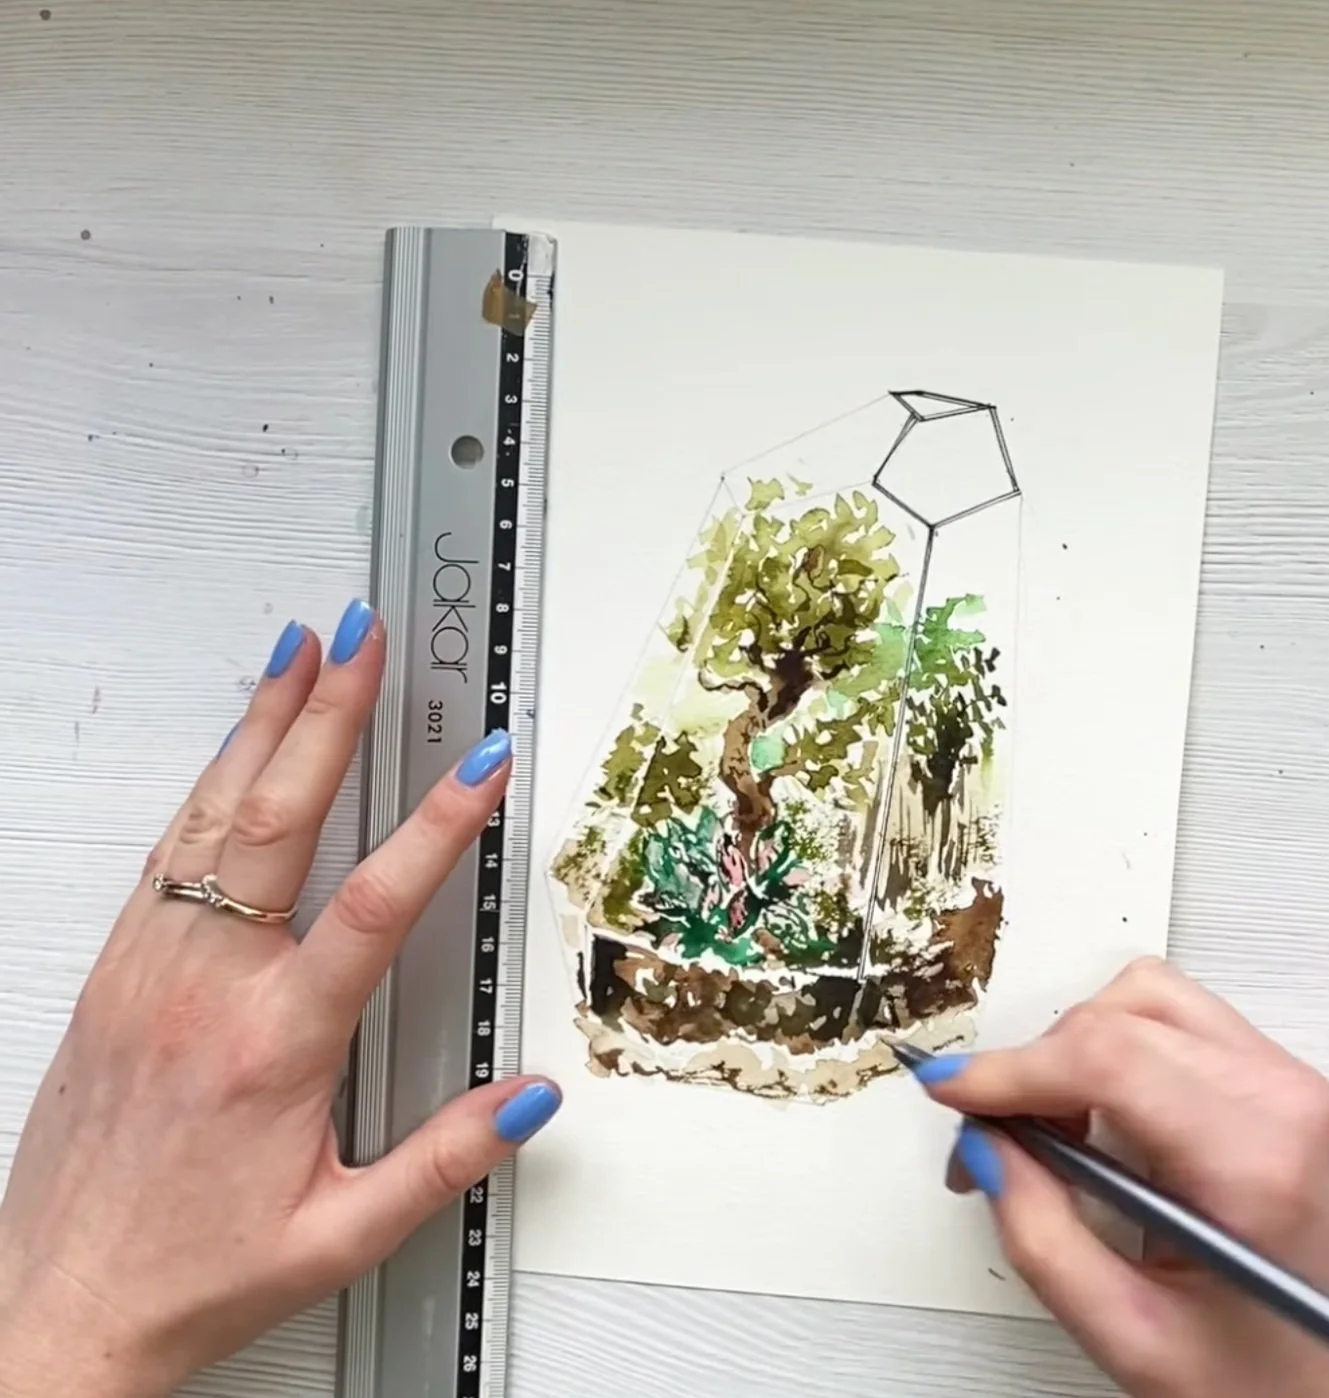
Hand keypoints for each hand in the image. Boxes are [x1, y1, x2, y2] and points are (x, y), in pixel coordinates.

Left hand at [0, 603, 563, 1397]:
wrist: (56, 1307)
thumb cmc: (186, 1275)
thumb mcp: (341, 1237)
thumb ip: (445, 1160)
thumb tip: (528, 1099)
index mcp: (271, 1047)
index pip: (373, 904)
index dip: (437, 822)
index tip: (480, 761)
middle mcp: (199, 992)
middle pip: (275, 819)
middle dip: (328, 716)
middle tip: (364, 643)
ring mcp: (144, 975)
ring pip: (208, 818)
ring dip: (259, 726)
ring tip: (299, 656)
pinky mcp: (110, 980)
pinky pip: (163, 853)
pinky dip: (205, 783)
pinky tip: (230, 752)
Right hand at [911, 959, 1328, 1397]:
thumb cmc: (1269, 1384)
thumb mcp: (1129, 1335)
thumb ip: (1041, 1234)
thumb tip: (986, 1148)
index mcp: (1256, 1161)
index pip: (1111, 1054)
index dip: (1014, 1067)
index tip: (951, 1096)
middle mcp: (1287, 1101)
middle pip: (1130, 1010)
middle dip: (1041, 1062)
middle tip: (994, 1139)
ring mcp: (1297, 1089)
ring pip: (1157, 1002)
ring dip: (1083, 1050)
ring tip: (1049, 1135)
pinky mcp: (1290, 1095)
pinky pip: (1187, 1031)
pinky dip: (1124, 1057)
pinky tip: (1101, 1129)